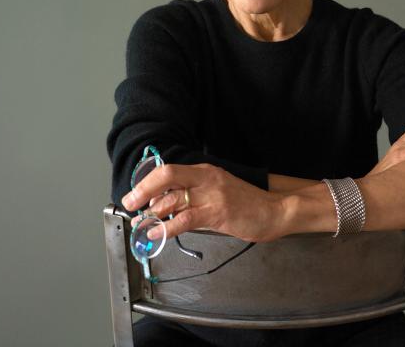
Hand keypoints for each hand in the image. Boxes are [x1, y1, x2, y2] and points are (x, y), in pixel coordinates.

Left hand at [122, 163, 285, 242]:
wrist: (274, 210)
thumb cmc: (246, 204)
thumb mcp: (217, 192)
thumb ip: (194, 197)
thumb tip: (165, 206)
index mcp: (205, 171)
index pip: (169, 170)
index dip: (147, 181)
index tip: (134, 194)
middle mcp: (206, 178)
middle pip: (166, 176)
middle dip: (142, 190)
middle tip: (130, 204)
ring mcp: (211, 194)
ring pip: (172, 199)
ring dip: (152, 213)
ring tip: (141, 224)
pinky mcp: (217, 212)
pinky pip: (184, 219)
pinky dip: (166, 227)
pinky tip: (157, 233)